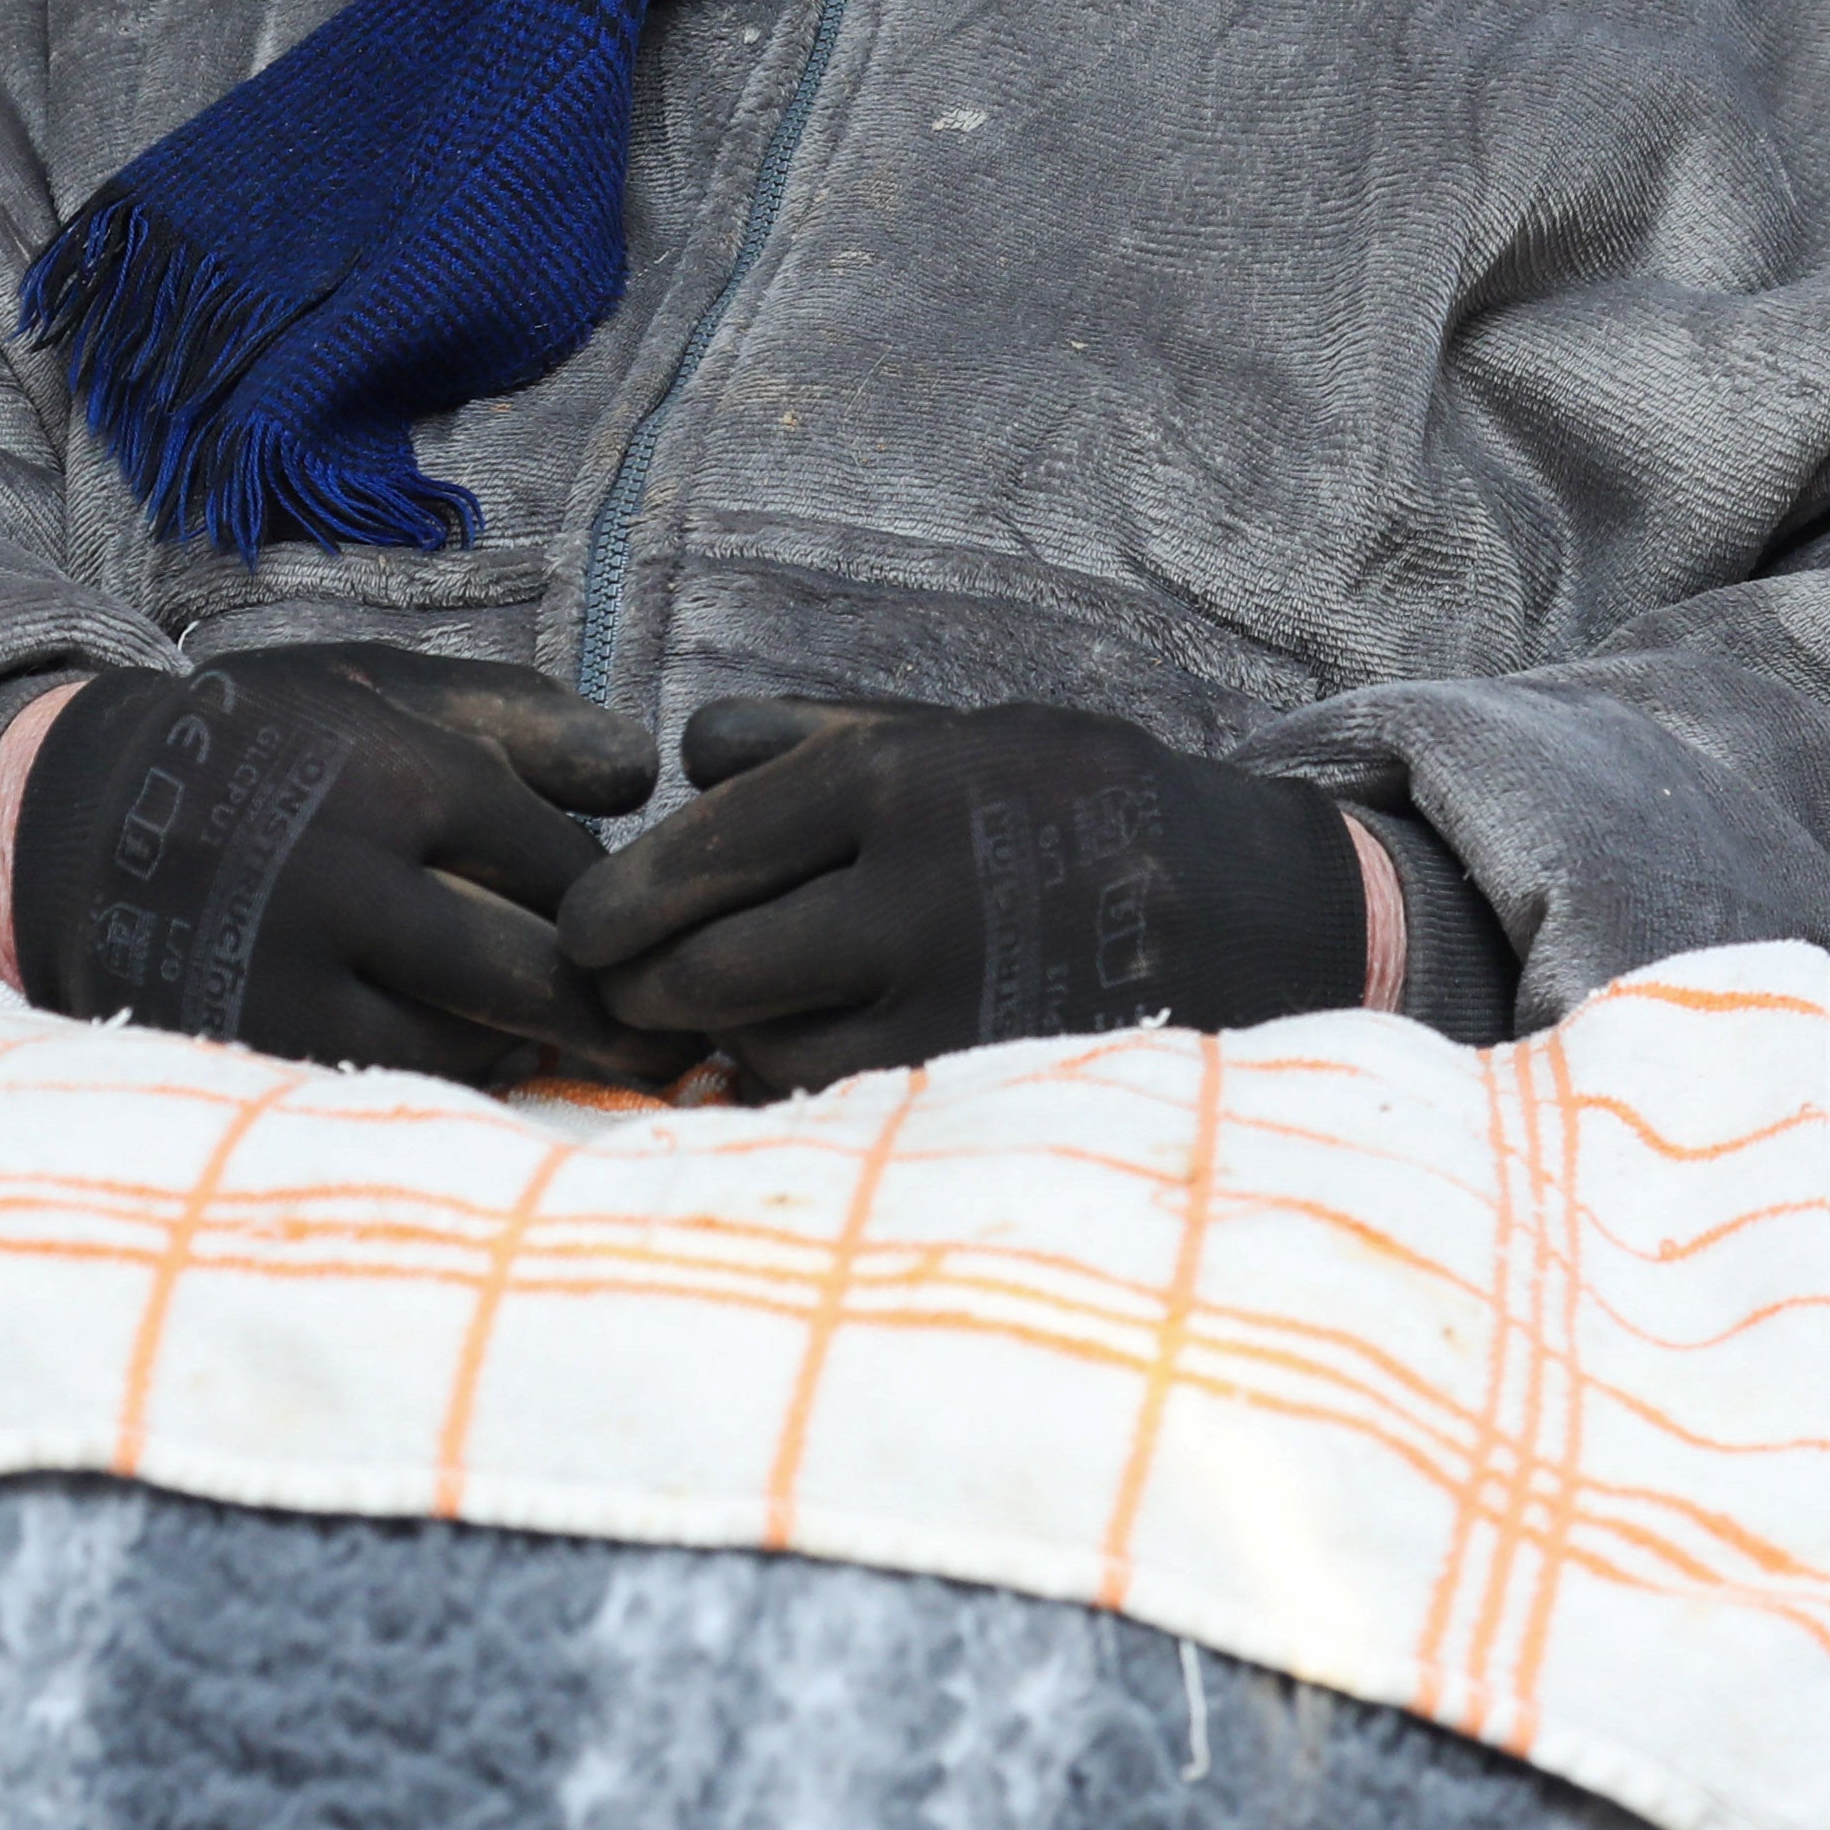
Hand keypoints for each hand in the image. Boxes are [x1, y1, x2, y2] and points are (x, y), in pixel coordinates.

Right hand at [3, 643, 665, 1086]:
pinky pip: (391, 1084)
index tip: (633, 926)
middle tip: (662, 1029)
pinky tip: (471, 1053)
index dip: (610, 903)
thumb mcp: (378, 688)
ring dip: (529, 1046)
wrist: (76, 821)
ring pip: (471, 1042)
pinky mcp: (256, 1044)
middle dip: (609, 1006)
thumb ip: (521, 716)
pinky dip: (447, 1076)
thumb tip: (643, 775)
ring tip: (567, 1039)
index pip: (562, 865)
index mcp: (395, 774)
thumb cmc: (263, 745)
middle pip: (535, 972)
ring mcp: (295, 973)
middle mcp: (348, 876)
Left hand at [551, 694, 1371, 1098]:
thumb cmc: (1082, 803)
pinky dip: (788, 1083)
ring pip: (761, 1044)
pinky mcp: (974, 1081)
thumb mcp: (967, 729)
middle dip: (642, 985)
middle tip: (616, 993)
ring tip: (704, 1024)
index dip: (623, 898)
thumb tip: (685, 757)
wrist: (1248, 908)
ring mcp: (948, 1002)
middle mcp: (917, 894)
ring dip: (715, 1040)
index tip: (581, 928)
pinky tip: (787, 1058)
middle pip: (712, 964)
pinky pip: (834, 1099)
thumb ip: (820, 735)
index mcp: (902, 783)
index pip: (710, 847)